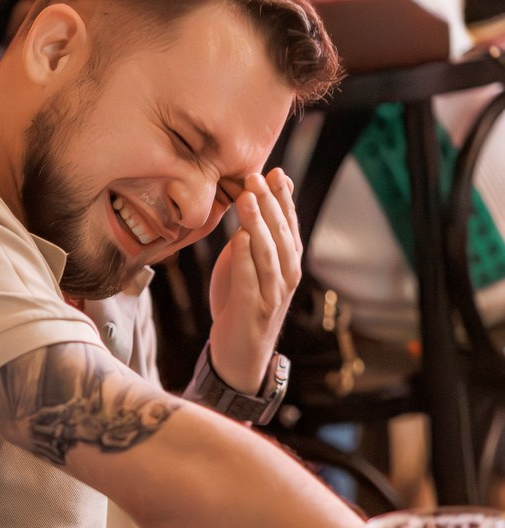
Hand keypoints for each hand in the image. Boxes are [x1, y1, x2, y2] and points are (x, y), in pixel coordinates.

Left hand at [206, 169, 300, 393]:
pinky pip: (250, 280)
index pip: (289, 226)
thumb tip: (256, 199)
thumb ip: (253, 237)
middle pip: (282, 235)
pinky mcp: (251, 312)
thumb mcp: (249, 266)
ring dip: (259, 224)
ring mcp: (271, 297)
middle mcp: (285, 279)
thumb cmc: (242, 305)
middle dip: (270, 204)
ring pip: (269, 255)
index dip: (284, 199)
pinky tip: (239, 237)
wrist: (239, 356)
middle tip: (257, 177)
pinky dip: (245, 258)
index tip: (276, 172)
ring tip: (248, 198)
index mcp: (288, 265)